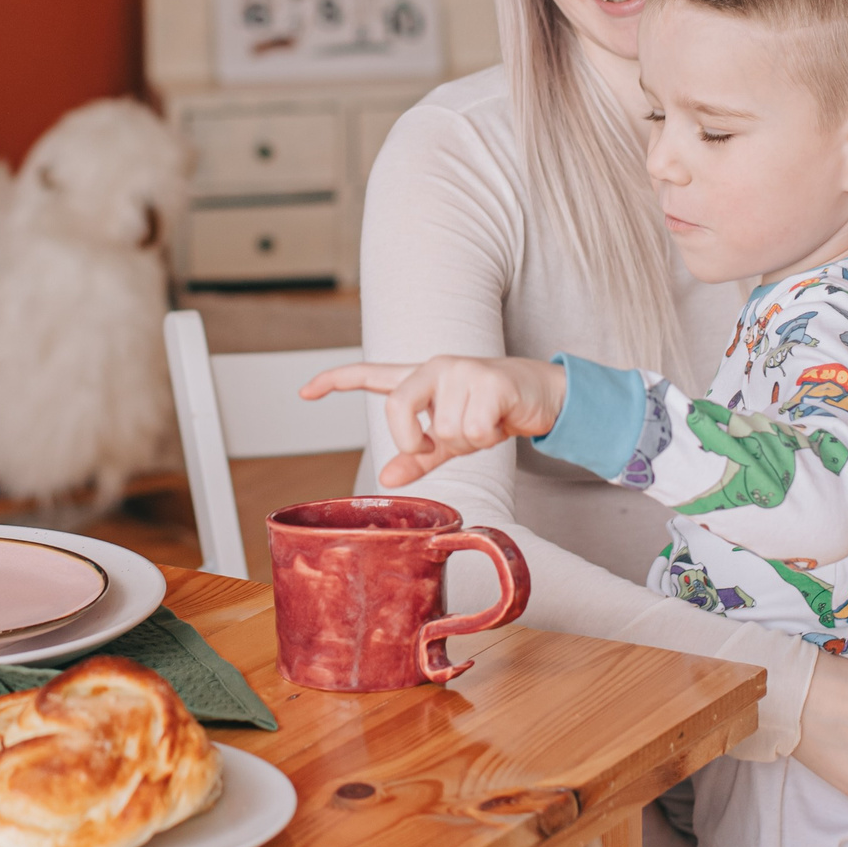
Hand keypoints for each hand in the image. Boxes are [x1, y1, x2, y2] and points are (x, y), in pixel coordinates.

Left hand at [301, 356, 569, 486]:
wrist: (542, 395)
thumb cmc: (491, 412)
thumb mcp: (449, 439)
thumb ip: (417, 457)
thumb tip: (385, 478)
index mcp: (420, 379)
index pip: (370, 375)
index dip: (335, 381)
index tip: (304, 392)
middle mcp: (435, 368)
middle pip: (398, 408)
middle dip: (413, 439)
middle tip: (436, 445)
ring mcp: (462, 370)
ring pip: (444, 430)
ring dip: (467, 441)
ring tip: (484, 423)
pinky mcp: (490, 380)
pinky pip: (473, 430)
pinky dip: (487, 437)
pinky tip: (500, 420)